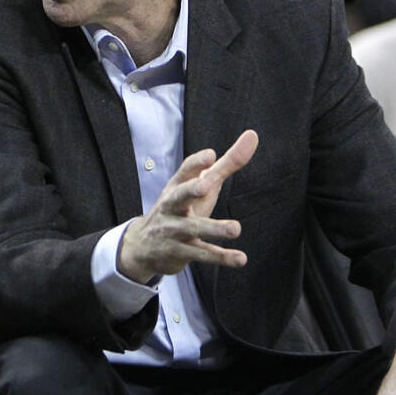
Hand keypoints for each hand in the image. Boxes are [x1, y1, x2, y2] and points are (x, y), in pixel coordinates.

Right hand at [117, 130, 257, 282]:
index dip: (197, 163)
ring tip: (235, 228)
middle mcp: (172, 206)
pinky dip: (221, 257)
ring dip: (214, 228)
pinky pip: (201, 254)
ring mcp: (174, 230)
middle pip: (180, 196)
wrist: (143, 246)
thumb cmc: (181, 209)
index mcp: (177, 187)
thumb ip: (228, 164)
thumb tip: (252, 136)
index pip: (185, 171)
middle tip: (207, 186)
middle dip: (192, 190)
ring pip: (194, 228)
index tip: (211, 155)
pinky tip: (240, 259)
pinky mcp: (180, 252)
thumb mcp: (201, 186)